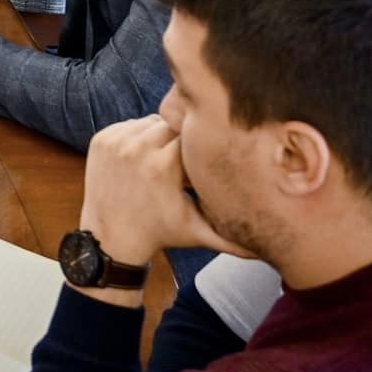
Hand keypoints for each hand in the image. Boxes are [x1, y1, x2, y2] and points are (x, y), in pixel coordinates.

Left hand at [78, 116, 254, 281]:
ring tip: (168, 158)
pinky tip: (147, 157)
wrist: (110, 237)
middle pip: (172, 125)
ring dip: (162, 136)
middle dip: (183, 139)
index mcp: (163, 166)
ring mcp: (116, 142)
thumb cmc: (160, 234)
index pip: (193, 136)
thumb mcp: (199, 233)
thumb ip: (235, 238)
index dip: (203, 144)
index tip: (208, 155)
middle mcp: (137, 148)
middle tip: (188, 157)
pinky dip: (140, 136)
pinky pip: (130, 125)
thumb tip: (270, 248)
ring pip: (151, 122)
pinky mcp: (101, 139)